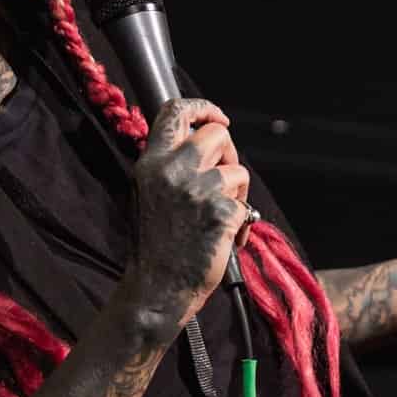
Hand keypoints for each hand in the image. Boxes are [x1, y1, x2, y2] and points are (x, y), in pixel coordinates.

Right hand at [129, 98, 250, 329]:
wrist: (158, 287)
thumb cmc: (157, 244)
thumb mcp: (151, 192)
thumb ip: (172, 164)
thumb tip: (206, 141)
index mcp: (151, 161)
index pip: (175, 111)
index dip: (203, 108)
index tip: (218, 118)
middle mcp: (172, 169)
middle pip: (218, 134)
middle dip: (229, 154)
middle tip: (226, 181)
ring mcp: (198, 189)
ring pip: (238, 171)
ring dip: (237, 193)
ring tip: (221, 218)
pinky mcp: (221, 211)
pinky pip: (246, 205)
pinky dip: (242, 222)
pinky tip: (225, 239)